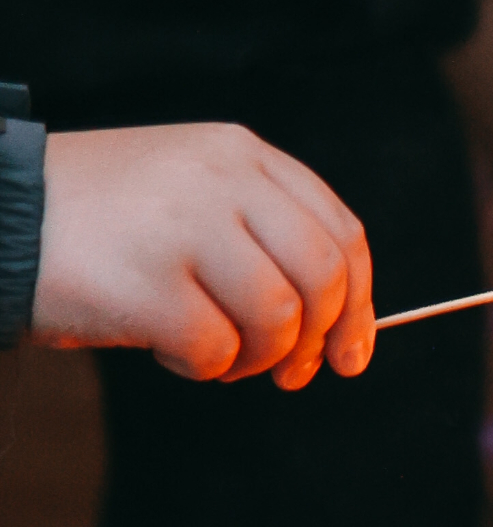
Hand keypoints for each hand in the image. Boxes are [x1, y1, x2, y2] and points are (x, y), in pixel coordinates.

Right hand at [32, 124, 374, 387]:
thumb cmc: (99, 220)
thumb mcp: (188, 192)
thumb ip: (260, 232)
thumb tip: (339, 323)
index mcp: (239, 153)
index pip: (339, 231)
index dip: (359, 301)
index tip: (353, 350)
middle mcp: (221, 180)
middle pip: (322, 276)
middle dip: (320, 339)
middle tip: (291, 373)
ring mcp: (186, 228)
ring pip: (277, 318)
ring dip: (255, 358)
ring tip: (217, 356)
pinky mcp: (150, 286)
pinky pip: (216, 351)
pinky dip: (202, 368)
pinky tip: (166, 349)